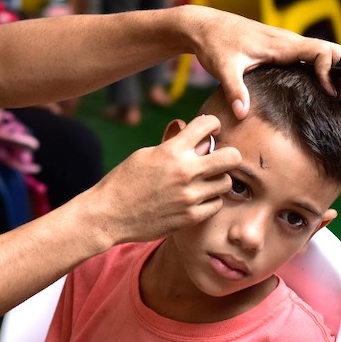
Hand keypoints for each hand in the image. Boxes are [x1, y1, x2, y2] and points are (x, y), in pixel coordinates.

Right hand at [84, 114, 235, 244]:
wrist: (109, 215)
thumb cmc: (124, 181)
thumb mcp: (145, 154)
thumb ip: (172, 144)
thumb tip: (190, 131)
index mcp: (172, 151)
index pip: (208, 125)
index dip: (212, 124)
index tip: (210, 130)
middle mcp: (184, 172)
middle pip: (232, 157)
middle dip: (228, 154)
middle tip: (218, 157)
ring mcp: (189, 196)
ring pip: (226, 182)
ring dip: (218, 179)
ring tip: (205, 180)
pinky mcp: (190, 217)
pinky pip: (216, 204)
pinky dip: (210, 199)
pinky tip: (198, 197)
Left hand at [183, 6, 340, 117]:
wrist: (202, 26)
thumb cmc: (213, 44)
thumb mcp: (223, 68)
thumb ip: (234, 90)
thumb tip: (242, 114)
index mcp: (281, 44)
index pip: (323, 52)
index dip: (331, 72)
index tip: (329, 94)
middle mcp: (288, 40)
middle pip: (330, 50)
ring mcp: (285, 42)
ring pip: (321, 51)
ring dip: (332, 71)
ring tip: (333, 97)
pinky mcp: (279, 47)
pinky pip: (308, 55)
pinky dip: (319, 69)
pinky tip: (315, 88)